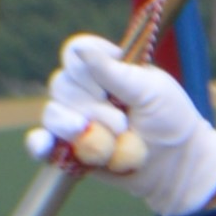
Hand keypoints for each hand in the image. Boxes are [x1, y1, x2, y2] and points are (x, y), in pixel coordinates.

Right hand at [28, 36, 215, 215]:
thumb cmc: (170, 120)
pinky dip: (39, 142)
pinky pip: (41, 142)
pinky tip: (45, 145)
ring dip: (74, 125)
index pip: (75, 51)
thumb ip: (116, 73)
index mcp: (106, 67)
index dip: (85, 67)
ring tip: (106, 141)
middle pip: (61, 83)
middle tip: (123, 123)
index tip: (109, 85)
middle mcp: (86, 90)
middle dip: (91, 105)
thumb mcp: (151, 91)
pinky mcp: (69, 148)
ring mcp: (75, 119)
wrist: (176, 165)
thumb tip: (81, 50)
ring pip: (52, 111)